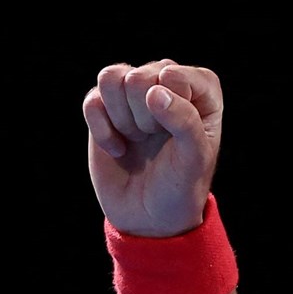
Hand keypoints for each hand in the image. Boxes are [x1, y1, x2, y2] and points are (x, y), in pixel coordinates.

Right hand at [81, 60, 222, 236]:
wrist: (149, 219)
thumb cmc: (180, 187)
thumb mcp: (194, 160)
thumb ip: (185, 121)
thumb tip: (154, 91)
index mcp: (200, 91)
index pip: (175, 74)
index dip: (168, 108)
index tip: (175, 137)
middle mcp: (167, 85)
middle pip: (140, 77)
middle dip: (143, 118)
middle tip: (153, 141)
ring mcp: (134, 96)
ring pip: (112, 78)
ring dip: (121, 118)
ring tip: (136, 139)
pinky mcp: (106, 109)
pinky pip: (92, 99)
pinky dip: (101, 129)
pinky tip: (118, 149)